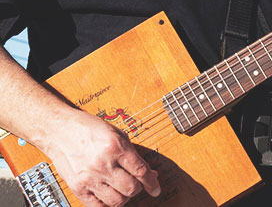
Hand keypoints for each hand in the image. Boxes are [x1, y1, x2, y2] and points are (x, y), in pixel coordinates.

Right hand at [42, 108, 159, 206]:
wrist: (60, 130)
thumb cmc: (89, 128)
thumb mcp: (117, 134)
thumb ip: (132, 154)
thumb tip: (149, 173)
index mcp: (115, 147)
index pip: (141, 171)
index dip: (152, 182)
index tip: (156, 189)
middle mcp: (103, 164)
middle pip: (130, 188)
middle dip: (139, 188)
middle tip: (138, 184)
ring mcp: (89, 178)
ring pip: (116, 201)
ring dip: (124, 197)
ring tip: (123, 189)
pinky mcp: (77, 188)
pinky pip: (97, 206)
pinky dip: (107, 204)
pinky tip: (110, 196)